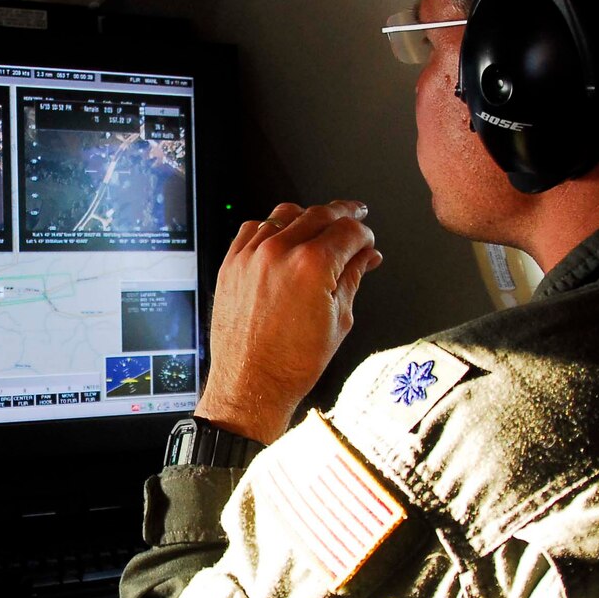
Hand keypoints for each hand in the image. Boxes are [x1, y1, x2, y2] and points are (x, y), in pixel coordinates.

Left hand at [193, 200, 382, 443]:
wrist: (251, 383)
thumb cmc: (292, 363)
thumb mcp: (339, 319)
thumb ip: (353, 278)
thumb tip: (366, 257)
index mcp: (312, 265)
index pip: (348, 230)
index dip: (365, 233)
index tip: (368, 241)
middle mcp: (279, 253)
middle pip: (319, 214)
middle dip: (343, 214)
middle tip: (354, 215)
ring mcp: (251, 256)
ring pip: (285, 215)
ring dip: (307, 216)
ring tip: (320, 225)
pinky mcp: (230, 264)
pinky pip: (253, 229)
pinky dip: (272, 227)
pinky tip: (282, 236)